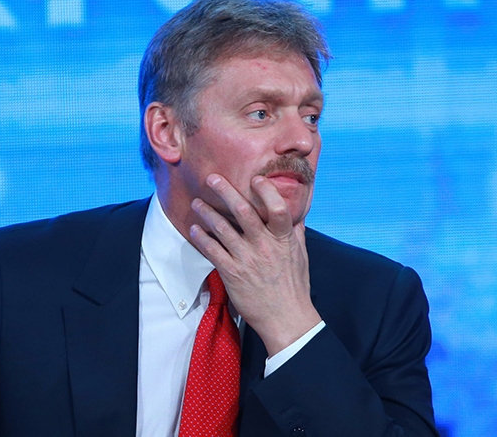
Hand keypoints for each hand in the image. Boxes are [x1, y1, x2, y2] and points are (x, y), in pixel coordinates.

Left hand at [189, 173, 321, 355]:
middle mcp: (264, 246)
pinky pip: (212, 251)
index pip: (278, 208)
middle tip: (212, 178)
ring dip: (207, 213)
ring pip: (222, 228)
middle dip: (225, 191)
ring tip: (197, 203)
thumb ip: (295, 233)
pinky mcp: (232, 273)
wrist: (286, 318)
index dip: (267, 191)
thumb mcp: (301, 256)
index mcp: (283, 239)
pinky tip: (194, 229)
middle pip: (243, 211)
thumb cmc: (294, 286)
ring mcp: (246, 259)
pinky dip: (201, 238)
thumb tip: (295, 215)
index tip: (256, 178)